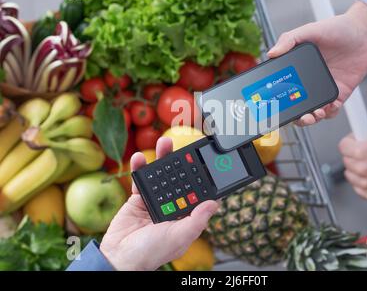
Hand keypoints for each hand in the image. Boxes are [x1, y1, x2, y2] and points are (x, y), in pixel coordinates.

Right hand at [99, 137, 218, 270]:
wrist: (118, 257)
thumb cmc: (151, 253)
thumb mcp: (178, 237)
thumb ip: (197, 221)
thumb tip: (215, 203)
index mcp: (186, 217)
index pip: (199, 194)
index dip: (204, 178)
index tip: (210, 162)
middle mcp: (173, 207)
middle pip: (181, 179)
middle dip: (183, 163)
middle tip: (187, 148)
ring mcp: (156, 201)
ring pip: (162, 175)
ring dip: (163, 158)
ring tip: (164, 142)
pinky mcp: (138, 199)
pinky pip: (141, 179)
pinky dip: (140, 167)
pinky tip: (140, 156)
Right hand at [268, 1, 366, 125]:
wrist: (364, 32)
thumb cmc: (338, 28)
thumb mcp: (309, 30)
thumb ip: (289, 40)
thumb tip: (271, 53)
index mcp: (299, 69)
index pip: (284, 88)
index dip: (279, 99)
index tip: (276, 105)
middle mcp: (310, 81)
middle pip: (297, 106)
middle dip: (296, 117)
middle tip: (299, 116)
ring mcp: (324, 88)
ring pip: (314, 112)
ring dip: (312, 118)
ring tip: (314, 114)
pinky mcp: (340, 93)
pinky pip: (332, 110)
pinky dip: (329, 113)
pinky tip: (329, 106)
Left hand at [338, 124, 366, 202]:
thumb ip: (366, 130)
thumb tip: (357, 132)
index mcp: (361, 151)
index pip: (342, 145)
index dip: (349, 142)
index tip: (354, 143)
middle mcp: (361, 168)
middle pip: (346, 160)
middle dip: (354, 156)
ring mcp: (366, 183)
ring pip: (349, 175)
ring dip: (356, 170)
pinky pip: (357, 188)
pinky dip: (363, 183)